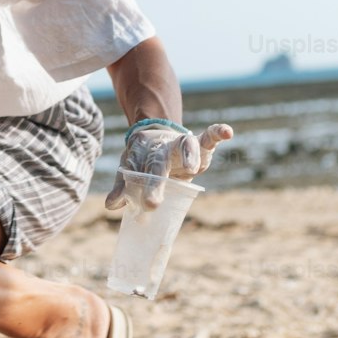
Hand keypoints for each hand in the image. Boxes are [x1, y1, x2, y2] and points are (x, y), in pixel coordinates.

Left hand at [105, 121, 233, 210]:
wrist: (155, 132)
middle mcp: (161, 148)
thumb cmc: (143, 157)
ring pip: (185, 145)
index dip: (133, 187)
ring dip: (189, 155)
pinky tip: (227, 132)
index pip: (137, 170)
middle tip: (152, 204)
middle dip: (155, 184)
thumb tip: (110, 206)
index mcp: (143, 154)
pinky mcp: (199, 143)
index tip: (136, 206)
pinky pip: (209, 136)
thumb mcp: (131, 167)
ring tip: (192, 168)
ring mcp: (181, 144)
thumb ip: (123, 186)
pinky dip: (218, 132)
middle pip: (158, 164)